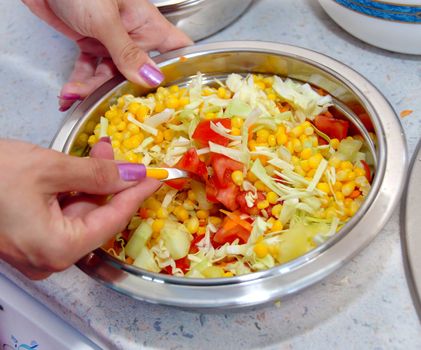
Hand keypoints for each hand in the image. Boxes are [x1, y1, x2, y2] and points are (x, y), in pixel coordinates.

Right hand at [0, 138, 159, 278]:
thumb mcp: (49, 169)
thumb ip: (97, 174)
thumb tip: (132, 174)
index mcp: (58, 249)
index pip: (113, 220)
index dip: (137, 195)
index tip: (156, 178)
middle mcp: (50, 257)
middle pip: (98, 217)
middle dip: (113, 183)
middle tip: (126, 157)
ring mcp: (38, 248)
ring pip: (81, 213)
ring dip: (94, 182)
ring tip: (103, 152)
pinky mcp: (29, 235)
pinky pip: (62, 212)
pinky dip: (75, 188)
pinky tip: (82, 166)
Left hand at [22, 0, 192, 110]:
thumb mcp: (105, 19)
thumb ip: (127, 52)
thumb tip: (152, 79)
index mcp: (147, 24)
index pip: (177, 49)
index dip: (182, 70)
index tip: (179, 97)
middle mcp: (133, 35)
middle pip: (138, 73)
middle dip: (125, 92)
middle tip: (115, 109)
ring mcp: (111, 41)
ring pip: (109, 75)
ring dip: (92, 90)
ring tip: (76, 97)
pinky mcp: (90, 43)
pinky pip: (89, 70)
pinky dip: (78, 82)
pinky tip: (70, 94)